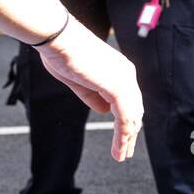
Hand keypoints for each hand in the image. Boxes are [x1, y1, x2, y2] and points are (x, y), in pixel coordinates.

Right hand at [35, 18, 142, 162]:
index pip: (129, 101)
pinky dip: (123, 134)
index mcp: (119, 71)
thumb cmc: (63, 53)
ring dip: (127, 138)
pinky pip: (124, 116)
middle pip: (135, 110)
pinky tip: (120, 147)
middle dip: (130, 132)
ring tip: (122, 155)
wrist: (58, 38)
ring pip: (131, 116)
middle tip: (125, 152)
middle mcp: (126, 75)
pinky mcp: (117, 87)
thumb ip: (93, 96)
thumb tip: (105, 112)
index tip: (123, 138)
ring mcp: (124, 80)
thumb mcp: (79, 80)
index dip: (126, 121)